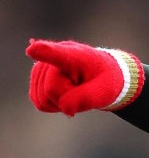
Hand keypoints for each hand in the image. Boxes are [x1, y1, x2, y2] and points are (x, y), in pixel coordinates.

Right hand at [26, 39, 143, 115]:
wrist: (103, 76)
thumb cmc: (106, 79)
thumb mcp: (105, 90)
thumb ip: (86, 98)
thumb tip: (64, 107)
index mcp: (74, 55)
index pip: (55, 53)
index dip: (43, 52)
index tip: (32, 50)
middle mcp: (52, 57)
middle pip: (50, 89)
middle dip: (67, 96)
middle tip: (82, 88)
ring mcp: (41, 67)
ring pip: (41, 98)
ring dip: (60, 102)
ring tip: (74, 90)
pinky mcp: (36, 79)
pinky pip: (39, 103)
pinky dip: (53, 104)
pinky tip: (65, 95)